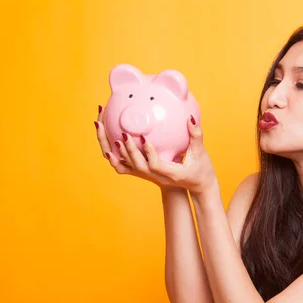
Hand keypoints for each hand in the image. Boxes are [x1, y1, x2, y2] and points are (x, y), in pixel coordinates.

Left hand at [94, 106, 216, 193]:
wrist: (196, 184)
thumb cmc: (201, 170)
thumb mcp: (200, 153)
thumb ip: (196, 135)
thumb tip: (190, 118)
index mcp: (169, 173)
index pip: (153, 165)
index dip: (147, 152)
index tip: (143, 138)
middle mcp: (154, 175)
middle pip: (133, 165)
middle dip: (125, 148)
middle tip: (120, 132)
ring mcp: (147, 174)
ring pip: (123, 163)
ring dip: (111, 147)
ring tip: (101, 125)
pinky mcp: (143, 171)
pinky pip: (124, 163)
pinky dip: (113, 153)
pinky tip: (107, 136)